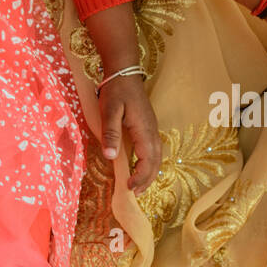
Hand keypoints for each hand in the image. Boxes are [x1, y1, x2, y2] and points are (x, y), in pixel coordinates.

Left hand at [97, 74, 160, 193]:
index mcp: (144, 130)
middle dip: (147, 180)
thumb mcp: (110, 110)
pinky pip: (154, 150)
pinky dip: (150, 163)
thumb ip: (111, 133)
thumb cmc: (116, 91)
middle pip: (156, 162)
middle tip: (135, 194)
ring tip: (139, 186)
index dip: (140, 177)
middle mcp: (152, 131)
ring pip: (157, 156)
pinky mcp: (149, 126)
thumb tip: (110, 157)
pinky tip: (141, 166)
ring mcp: (152, 128)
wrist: (124, 72)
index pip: (147, 160)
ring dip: (150, 173)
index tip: (129, 188)